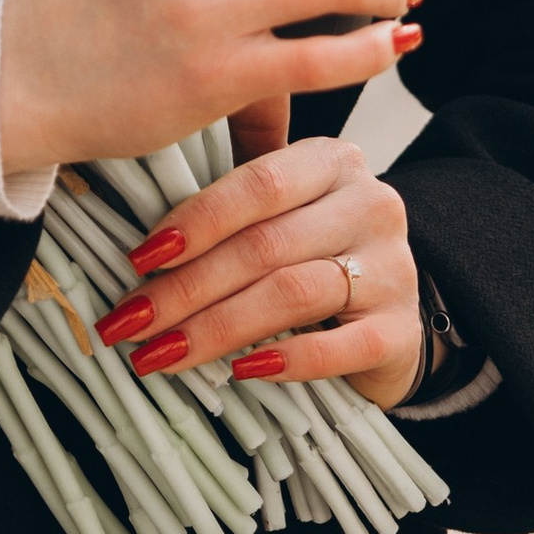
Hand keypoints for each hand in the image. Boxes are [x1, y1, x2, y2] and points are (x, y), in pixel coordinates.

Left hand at [89, 137, 423, 398]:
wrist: (385, 317)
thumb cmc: (311, 259)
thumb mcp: (279, 218)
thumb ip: (229, 216)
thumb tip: (140, 250)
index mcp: (332, 162)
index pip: (259, 184)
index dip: (195, 221)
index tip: (140, 259)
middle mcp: (370, 204)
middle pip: (266, 245)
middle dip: (187, 287)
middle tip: (132, 321)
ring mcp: (393, 267)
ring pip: (293, 292)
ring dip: (216, 327)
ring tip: (163, 353)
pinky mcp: (401, 329)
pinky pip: (339, 347)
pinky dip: (286, 360)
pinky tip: (241, 372)